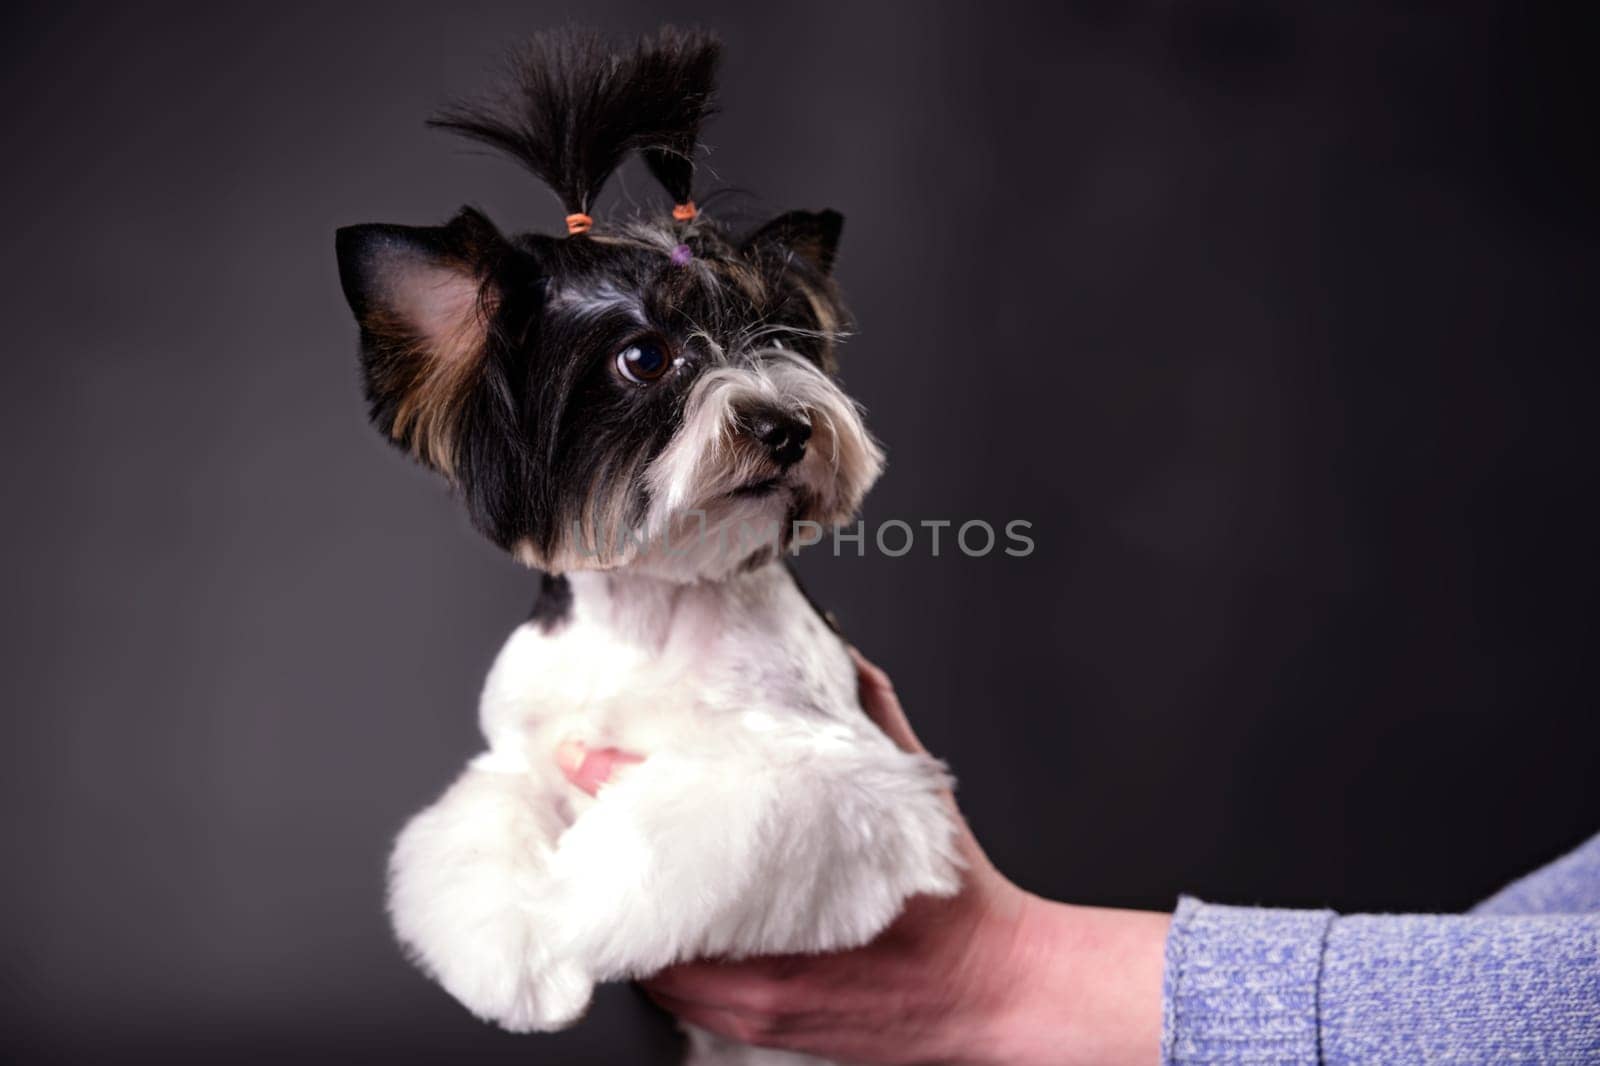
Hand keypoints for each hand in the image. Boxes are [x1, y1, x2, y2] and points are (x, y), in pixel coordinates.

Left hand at [554, 650, 1168, 1065]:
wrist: (991, 993)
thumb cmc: (956, 902)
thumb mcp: (915, 797)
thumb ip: (871, 719)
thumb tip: (833, 655)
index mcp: (801, 877)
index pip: (679, 823)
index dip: (621, 783)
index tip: (581, 754)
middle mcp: (765, 949)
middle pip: (641, 897)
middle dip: (604, 847)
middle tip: (578, 802)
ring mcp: (751, 998)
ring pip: (646, 953)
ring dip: (622, 906)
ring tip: (602, 856)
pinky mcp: (751, 1025)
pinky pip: (672, 994)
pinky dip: (652, 952)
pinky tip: (652, 920)